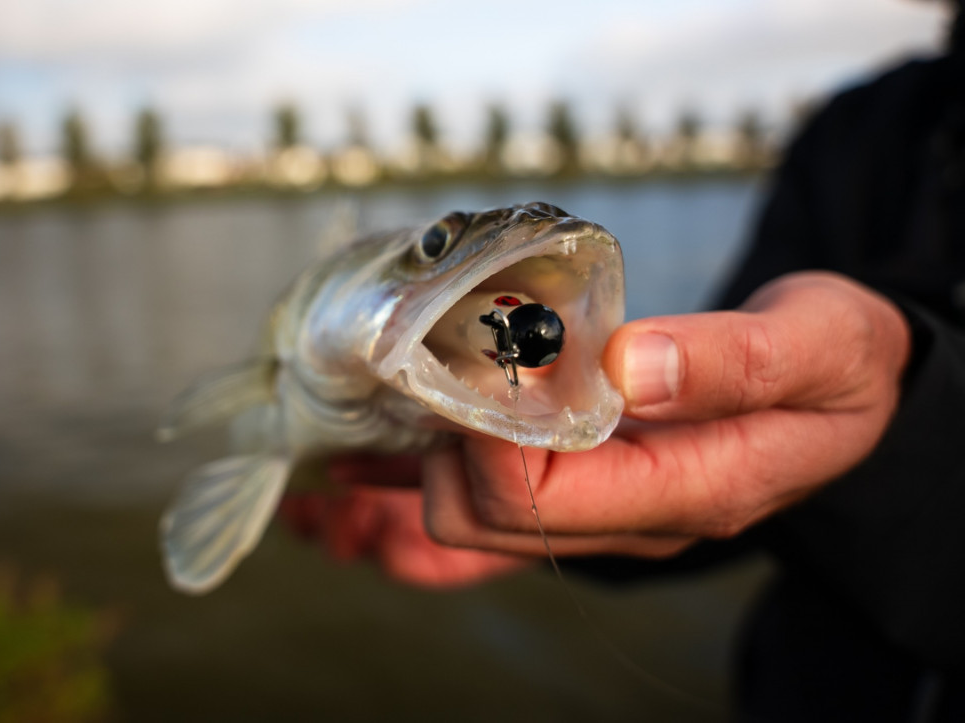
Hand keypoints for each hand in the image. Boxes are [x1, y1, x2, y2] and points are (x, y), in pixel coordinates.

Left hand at [283, 271, 909, 584]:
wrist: (844, 389)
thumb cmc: (836, 362)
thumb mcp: (814, 345)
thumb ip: (729, 361)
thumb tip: (623, 364)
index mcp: (684, 492)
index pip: (543, 497)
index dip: (485, 432)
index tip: (475, 351)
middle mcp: (628, 517)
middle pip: (483, 520)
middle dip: (442, 441)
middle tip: (442, 354)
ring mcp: (599, 510)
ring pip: (466, 522)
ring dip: (414, 465)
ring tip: (391, 392)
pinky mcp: (580, 487)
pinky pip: (479, 509)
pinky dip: (421, 481)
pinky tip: (368, 458)